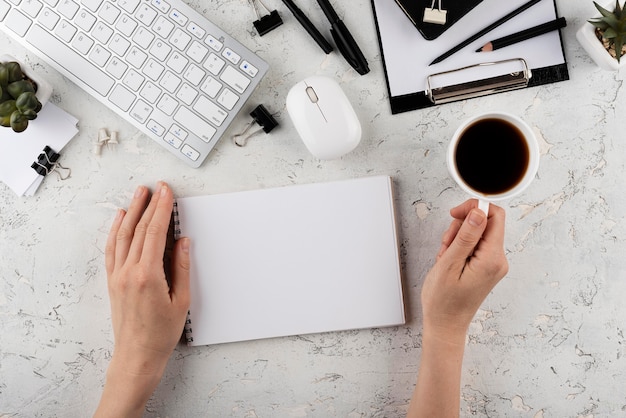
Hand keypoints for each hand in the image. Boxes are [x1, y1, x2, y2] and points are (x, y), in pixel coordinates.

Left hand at [95, 182, 189, 417]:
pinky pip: (112, 248)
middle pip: (139, 229)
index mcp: (147, 276)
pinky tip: (121, 219)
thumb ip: (182, 267)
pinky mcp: (112, 281)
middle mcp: (128, 273)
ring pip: (123, 235)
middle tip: (157, 188)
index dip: (162, 210)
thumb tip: (183, 242)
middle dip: (149, 205)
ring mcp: (117, 276)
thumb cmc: (160, 334)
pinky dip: (116, 230)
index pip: (155, 233)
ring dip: (132, 212)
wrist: (136, 355)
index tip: (167, 193)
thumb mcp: (181, 301)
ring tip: (139, 194)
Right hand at [408, 199, 507, 417]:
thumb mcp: (449, 264)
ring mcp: (493, 264)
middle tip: (446, 244)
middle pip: (485, 223)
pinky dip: (459, 247)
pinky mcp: (486, 267)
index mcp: (492, 258)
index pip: (494, 216)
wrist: (445, 325)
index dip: (474, 208)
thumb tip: (479, 212)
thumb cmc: (443, 301)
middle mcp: (498, 260)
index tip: (455, 214)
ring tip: (445, 257)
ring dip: (457, 238)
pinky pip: (474, 245)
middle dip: (461, 226)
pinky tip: (449, 261)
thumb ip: (466, 236)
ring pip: (477, 233)